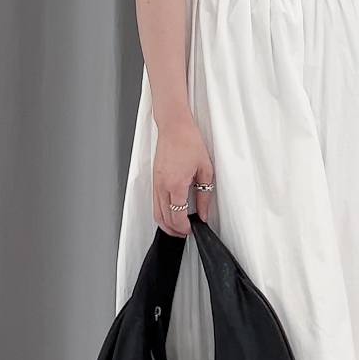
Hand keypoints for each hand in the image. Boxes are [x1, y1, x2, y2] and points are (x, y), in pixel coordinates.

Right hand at [153, 116, 214, 236]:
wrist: (174, 127)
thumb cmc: (189, 142)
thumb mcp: (205, 169)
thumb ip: (204, 195)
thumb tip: (204, 212)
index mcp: (176, 184)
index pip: (178, 215)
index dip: (185, 227)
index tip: (192, 229)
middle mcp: (162, 186)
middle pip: (165, 218)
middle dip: (175, 230)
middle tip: (186, 232)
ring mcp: (156, 183)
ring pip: (156, 213)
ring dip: (166, 224)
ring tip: (178, 227)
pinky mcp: (153, 180)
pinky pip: (154, 203)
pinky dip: (161, 213)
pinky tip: (170, 213)